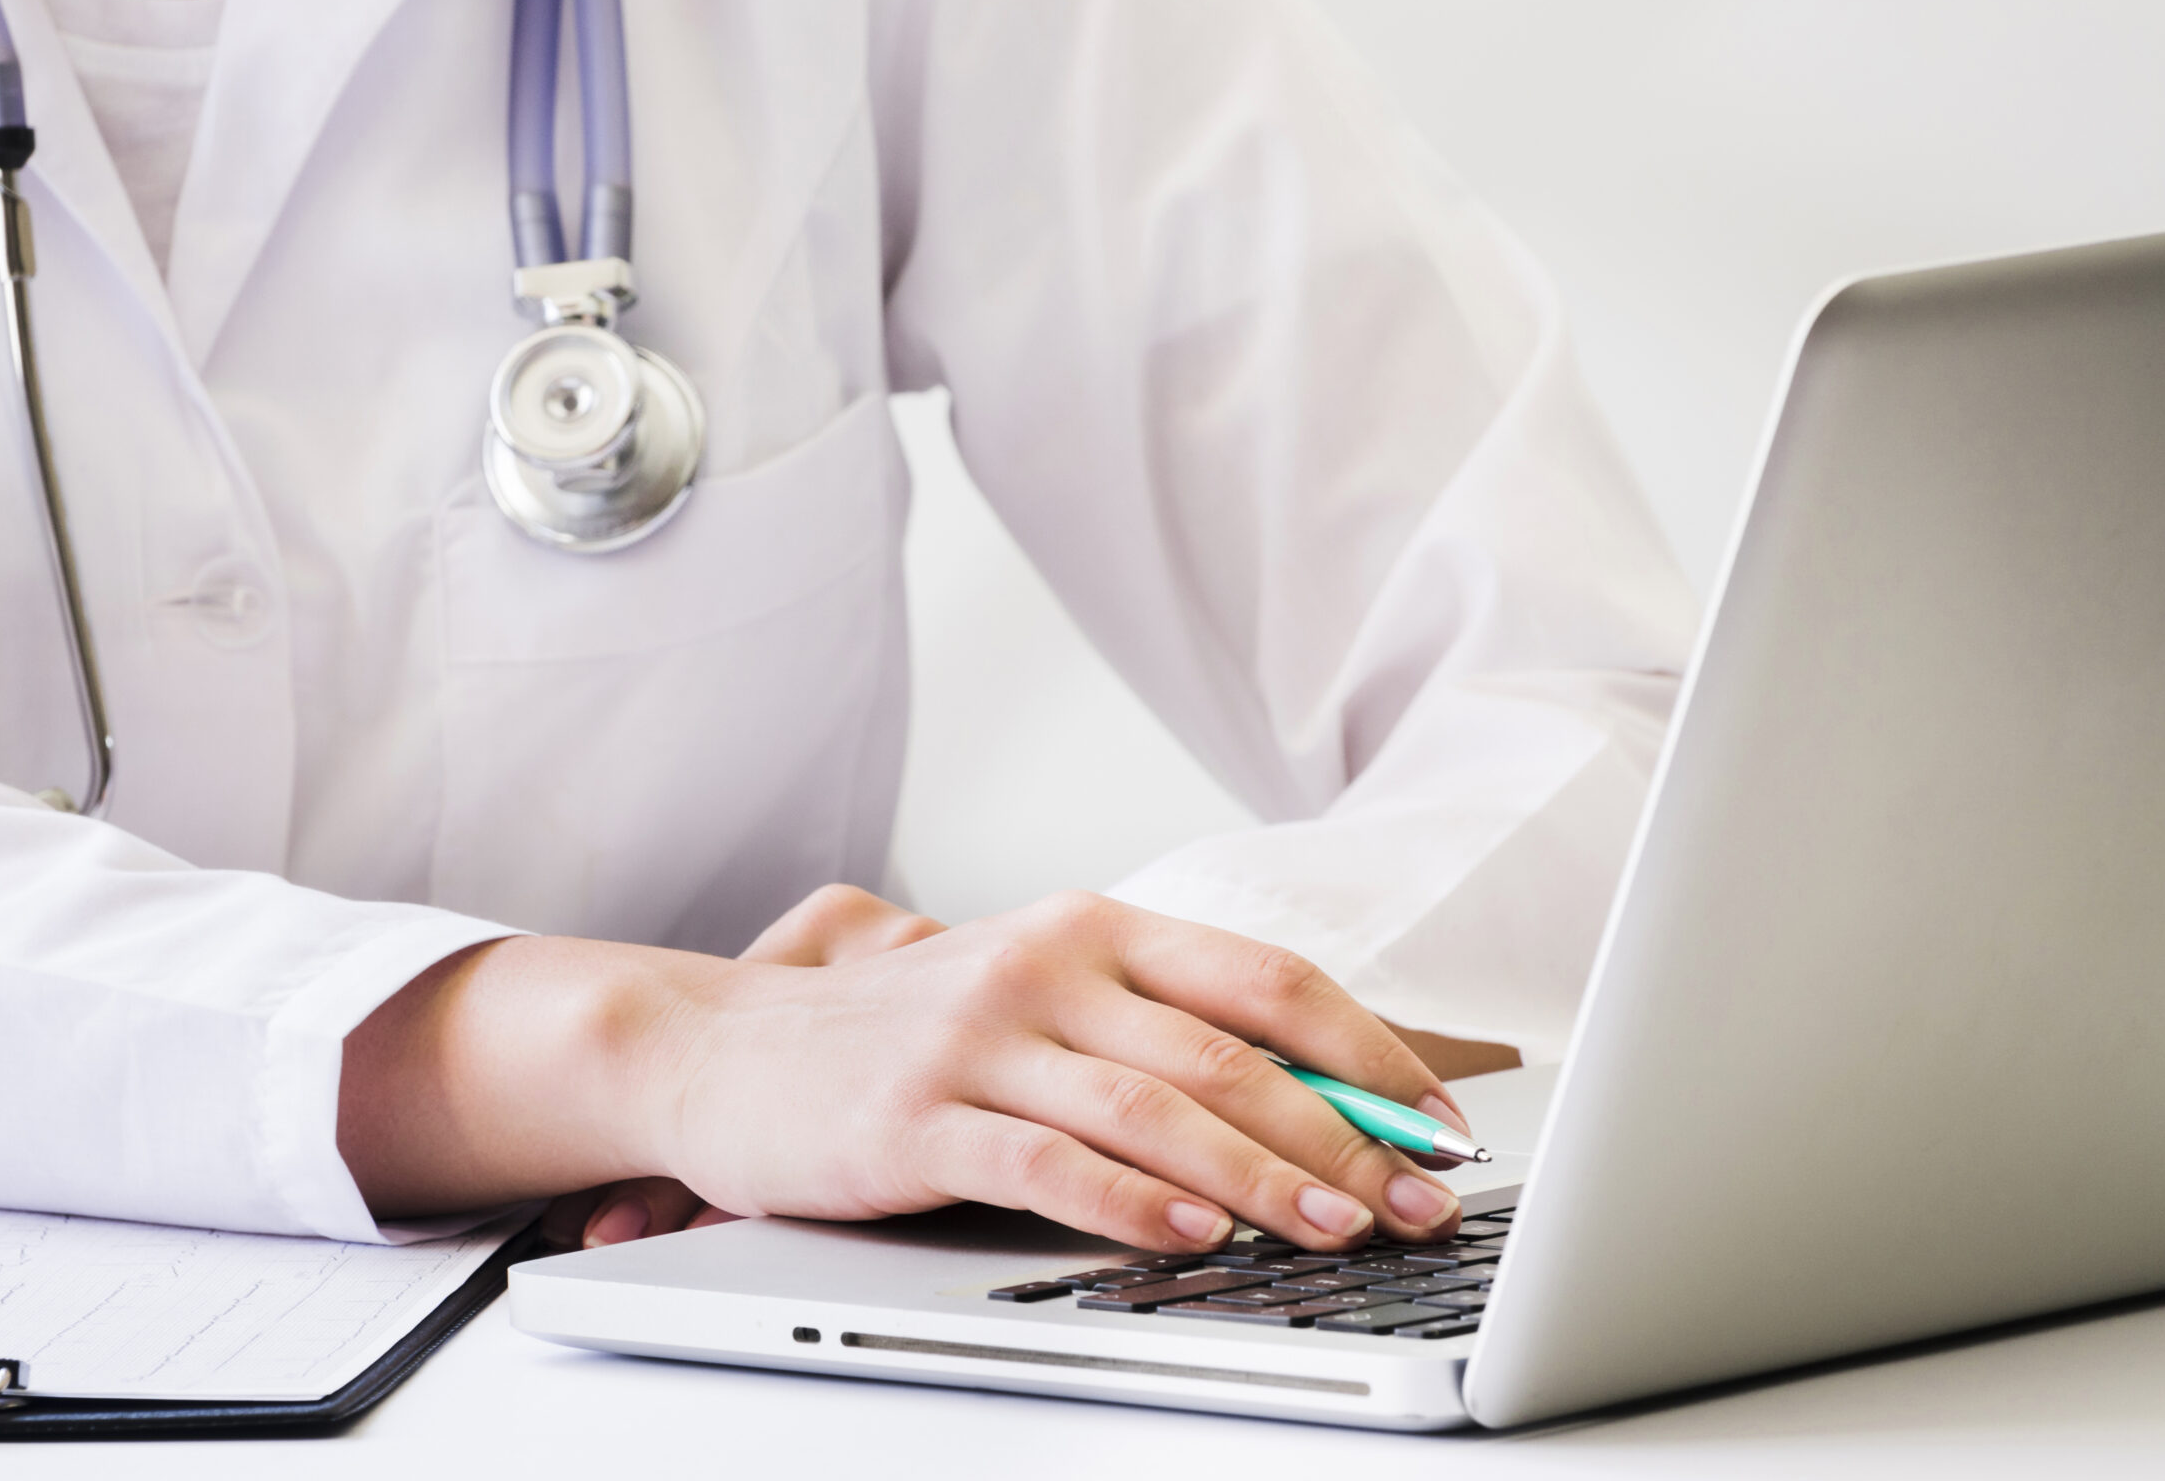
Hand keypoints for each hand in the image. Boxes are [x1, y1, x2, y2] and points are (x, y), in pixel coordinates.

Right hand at [343, 887, 1474, 1253]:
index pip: (1266, 980)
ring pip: (1153, 1107)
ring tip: (1336, 1228)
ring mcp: (977, 1037)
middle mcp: (1044, 964)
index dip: (1368, 1053)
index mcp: (1092, 927)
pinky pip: (1045, 1163)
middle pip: (1228, 1052)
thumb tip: (1320, 1105)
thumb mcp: (1038, 1001)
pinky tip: (1190, 1237)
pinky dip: (1128, 1202)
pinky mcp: (916, 1117)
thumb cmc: (903, 1034)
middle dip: (1341, 1135)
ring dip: (1261, 1174)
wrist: (724, 1048)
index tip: (1440, 1125)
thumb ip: (1157, 1034)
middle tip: (1416, 1201)